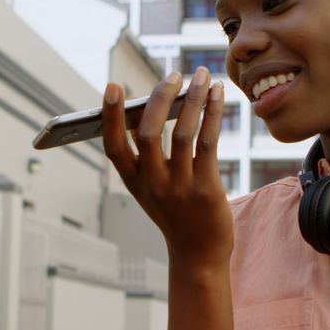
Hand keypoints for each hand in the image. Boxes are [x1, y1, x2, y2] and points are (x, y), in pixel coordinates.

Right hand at [102, 67, 233, 268]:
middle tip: (174, 75)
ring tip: (203, 75)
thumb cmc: (176, 213)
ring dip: (193, 98)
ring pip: (183, 132)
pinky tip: (218, 95)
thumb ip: (150, 155)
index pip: (114, 146)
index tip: (113, 87)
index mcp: (134, 182)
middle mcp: (152, 184)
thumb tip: (161, 104)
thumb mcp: (153, 188)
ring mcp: (179, 188)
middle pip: (149, 132)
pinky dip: (213, 113)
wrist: (198, 255)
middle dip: (161, 98)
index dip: (111, 116)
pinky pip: (208, 142)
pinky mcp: (205, 189)